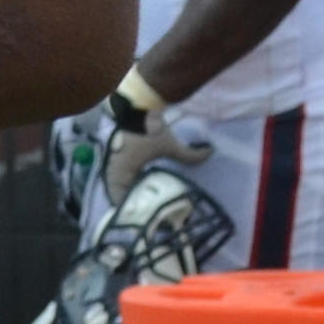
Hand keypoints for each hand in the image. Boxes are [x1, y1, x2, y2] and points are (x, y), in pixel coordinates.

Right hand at [90, 97, 207, 211]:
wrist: (137, 104)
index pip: (119, 199)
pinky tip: (147, 182)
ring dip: (132, 192)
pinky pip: (122, 174)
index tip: (146, 219)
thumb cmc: (150, 128)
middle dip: (134, 204)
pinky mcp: (119, 154)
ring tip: (150, 200)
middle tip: (151, 213)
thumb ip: (191, 155)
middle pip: (120, 194)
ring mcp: (114, 160)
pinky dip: (131, 180)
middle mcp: (114, 168)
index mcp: (121, 171)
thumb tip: (210, 154)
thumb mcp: (171, 145)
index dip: (132, 211)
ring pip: (120, 184)